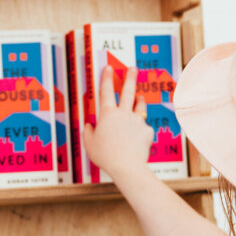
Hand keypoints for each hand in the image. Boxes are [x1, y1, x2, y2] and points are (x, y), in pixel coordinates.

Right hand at [83, 66, 152, 181]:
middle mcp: (124, 114)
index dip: (106, 78)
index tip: (109, 68)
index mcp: (108, 115)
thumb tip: (89, 125)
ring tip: (139, 96)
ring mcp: (137, 121)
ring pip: (139, 105)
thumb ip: (88, 132)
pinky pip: (144, 127)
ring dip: (139, 99)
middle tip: (132, 68)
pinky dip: (141, 129)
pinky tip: (138, 137)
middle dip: (130, 77)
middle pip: (127, 91)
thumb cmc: (106, 156)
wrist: (126, 166)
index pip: (106, 91)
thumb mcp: (89, 144)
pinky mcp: (147, 130)